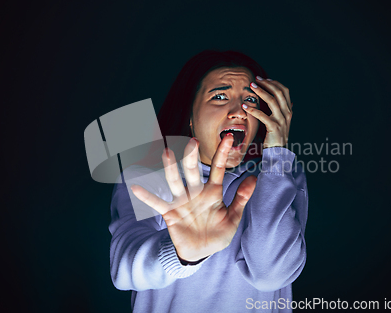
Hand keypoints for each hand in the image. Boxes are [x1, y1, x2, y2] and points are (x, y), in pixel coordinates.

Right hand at [130, 134, 257, 261]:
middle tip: (193, 142)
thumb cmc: (218, 233)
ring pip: (175, 181)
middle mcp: (195, 193)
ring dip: (170, 168)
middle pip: (192, 171)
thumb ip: (241, 198)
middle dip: (192, 157)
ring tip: (166, 152)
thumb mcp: (233, 218)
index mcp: (212, 192)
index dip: (223, 154)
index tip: (229, 137)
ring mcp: (182, 202)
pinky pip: (157, 203)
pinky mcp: (170, 214)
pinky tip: (135, 186)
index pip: (217, 169)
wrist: (201, 252)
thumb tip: (254, 178)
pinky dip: (146, 196)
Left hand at [242, 77, 292, 148]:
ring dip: (261, 92)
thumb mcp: (282, 121)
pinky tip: (245, 106)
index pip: (284, 91)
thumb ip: (283, 110)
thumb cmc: (276, 135)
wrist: (278, 151)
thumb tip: (288, 101)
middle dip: (267, 84)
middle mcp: (287, 113)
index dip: (274, 83)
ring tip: (251, 87)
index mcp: (289, 110)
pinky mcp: (274, 127)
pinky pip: (262, 115)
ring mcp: (281, 120)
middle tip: (255, 80)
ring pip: (272, 101)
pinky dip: (253, 110)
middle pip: (279, 93)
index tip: (264, 79)